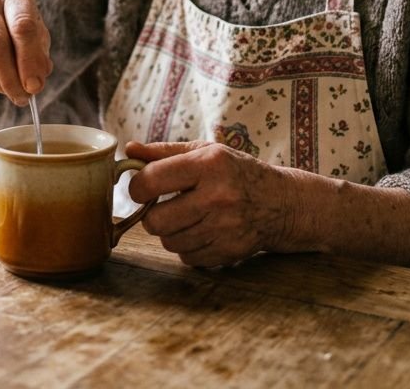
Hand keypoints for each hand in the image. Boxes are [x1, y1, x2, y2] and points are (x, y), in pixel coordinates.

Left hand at [125, 140, 307, 267]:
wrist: (281, 202)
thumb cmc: (235, 172)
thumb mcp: (205, 151)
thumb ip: (163, 152)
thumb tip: (128, 151)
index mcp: (208, 165)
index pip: (151, 181)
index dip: (137, 188)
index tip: (142, 189)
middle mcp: (217, 197)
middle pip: (155, 221)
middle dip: (152, 215)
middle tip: (164, 207)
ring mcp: (224, 228)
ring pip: (169, 242)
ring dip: (171, 232)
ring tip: (188, 217)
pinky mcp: (229, 252)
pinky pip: (187, 257)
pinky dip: (188, 247)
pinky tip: (203, 231)